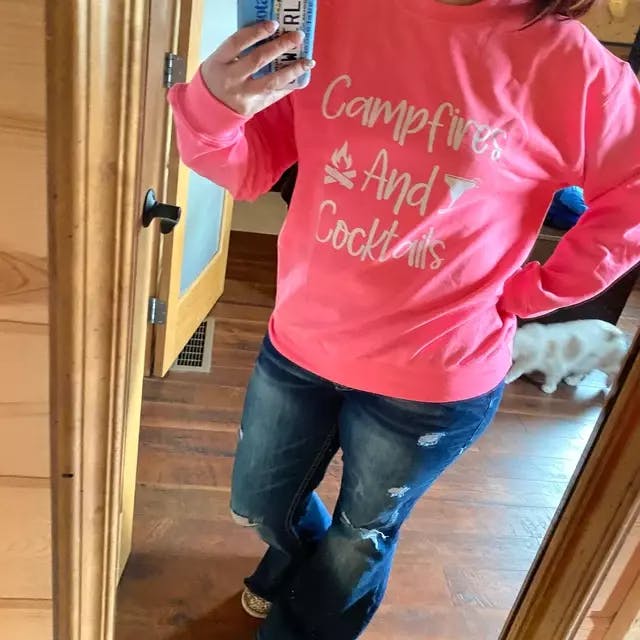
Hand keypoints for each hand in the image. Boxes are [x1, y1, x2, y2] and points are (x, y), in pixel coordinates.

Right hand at [200, 21, 314, 116]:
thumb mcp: (220, 60)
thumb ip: (240, 50)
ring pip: (271, 82)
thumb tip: (271, 35)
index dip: (257, 32)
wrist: (209, 110)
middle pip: (258, 60)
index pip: (237, 42)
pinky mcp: (253, 107)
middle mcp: (230, 79)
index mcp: (219, 62)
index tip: (274, 24)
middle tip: (297, 37)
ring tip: (307, 61)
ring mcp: (243, 96)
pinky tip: (301, 77)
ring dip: (292, 70)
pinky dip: (289, 85)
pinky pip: (274, 95)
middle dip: (280, 46)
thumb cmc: (217, 78)